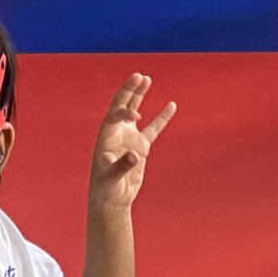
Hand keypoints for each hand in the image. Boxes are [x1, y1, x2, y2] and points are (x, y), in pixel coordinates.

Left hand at [89, 73, 177, 216]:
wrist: (112, 200)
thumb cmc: (106, 190)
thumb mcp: (111, 180)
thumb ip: (121, 167)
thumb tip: (135, 155)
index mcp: (105, 138)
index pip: (113, 117)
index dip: (124, 113)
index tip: (137, 117)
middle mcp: (116, 134)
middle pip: (121, 106)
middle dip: (129, 91)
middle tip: (138, 76)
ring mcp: (129, 138)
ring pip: (134, 111)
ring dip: (139, 95)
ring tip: (146, 78)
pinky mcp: (141, 146)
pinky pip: (153, 129)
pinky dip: (162, 118)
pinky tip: (171, 105)